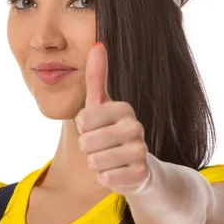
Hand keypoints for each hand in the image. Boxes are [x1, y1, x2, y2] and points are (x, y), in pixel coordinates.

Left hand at [75, 42, 152, 195]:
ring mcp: (140, 151)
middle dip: (87, 148)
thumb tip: (98, 44)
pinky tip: (117, 172)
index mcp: (124, 108)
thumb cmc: (111, 132)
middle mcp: (136, 127)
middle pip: (86, 142)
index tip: (96, 128)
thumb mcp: (101, 105)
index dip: (83, 128)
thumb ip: (97, 76)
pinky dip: (106, 178)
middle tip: (101, 146)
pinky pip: (106, 178)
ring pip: (94, 161)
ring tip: (109, 158)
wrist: (138, 166)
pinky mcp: (140, 174)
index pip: (83, 119)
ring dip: (96, 164)